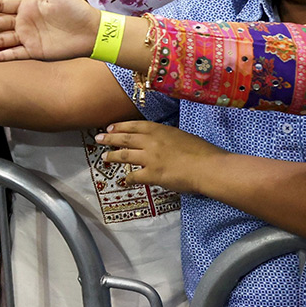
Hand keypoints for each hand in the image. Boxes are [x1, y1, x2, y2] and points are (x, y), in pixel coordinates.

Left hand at [95, 120, 227, 193]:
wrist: (208, 167)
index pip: (134, 125)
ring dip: (113, 156)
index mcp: (159, 129)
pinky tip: (124, 181)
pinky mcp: (152, 175)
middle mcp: (150, 141)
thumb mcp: (181, 135)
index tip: (110, 127)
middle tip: (98, 138)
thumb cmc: (201, 150)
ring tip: (104, 157)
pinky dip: (128, 179)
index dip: (120, 126)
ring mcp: (149, 158)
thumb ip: (166, 137)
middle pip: (125, 138)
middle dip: (110, 138)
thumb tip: (160, 141)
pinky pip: (135, 176)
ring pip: (125, 155)